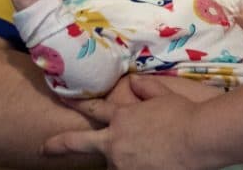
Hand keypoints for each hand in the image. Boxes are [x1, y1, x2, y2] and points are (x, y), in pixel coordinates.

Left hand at [44, 78, 199, 169]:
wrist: (198, 138)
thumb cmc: (183, 114)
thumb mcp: (164, 95)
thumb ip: (146, 87)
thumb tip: (134, 80)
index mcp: (122, 117)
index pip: (94, 109)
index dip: (76, 103)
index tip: (63, 99)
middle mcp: (115, 141)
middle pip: (79, 144)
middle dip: (58, 144)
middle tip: (44, 148)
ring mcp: (122, 162)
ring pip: (113, 162)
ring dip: (121, 158)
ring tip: (143, 154)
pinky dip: (135, 166)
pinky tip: (148, 163)